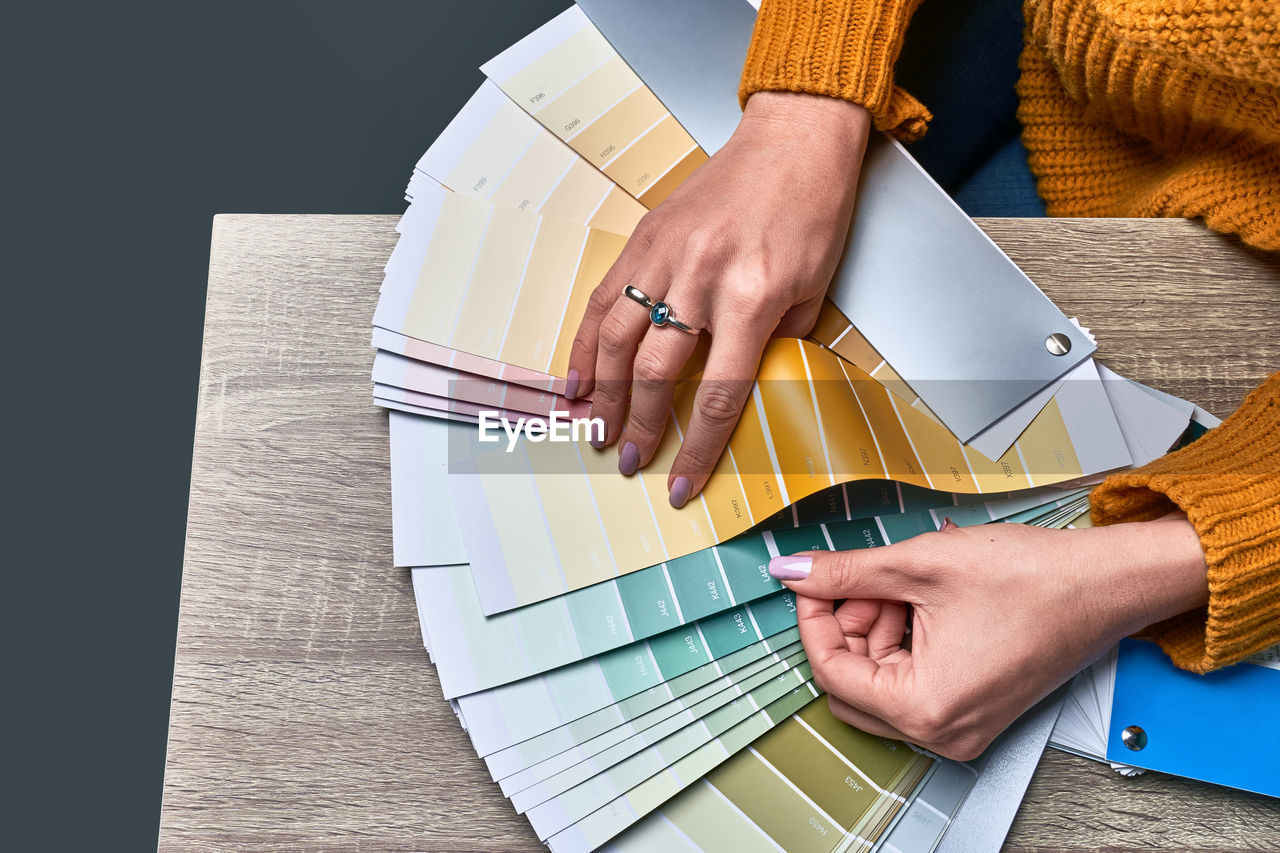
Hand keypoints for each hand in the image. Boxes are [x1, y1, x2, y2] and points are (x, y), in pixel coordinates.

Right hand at [565, 91, 870, 506]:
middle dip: (639, 426)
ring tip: (594, 427)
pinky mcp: (646, 236)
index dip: (696, 450)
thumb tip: (742, 385)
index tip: (681, 484)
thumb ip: (774, 345)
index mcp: (752, 298)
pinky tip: (577, 373)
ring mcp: (666, 254)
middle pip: (655, 373)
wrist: (795, 139)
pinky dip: (586, 339)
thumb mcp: (814, 291)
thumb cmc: (814, 211)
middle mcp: (701, 278)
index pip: (717, 395)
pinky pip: (605, 295)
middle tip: (630, 460)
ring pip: (616, 336)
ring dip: (601, 391)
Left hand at [767, 514, 1208, 759]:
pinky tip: (920, 601)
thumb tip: (792, 573)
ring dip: (875, 630)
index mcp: (923, 707)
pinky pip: (913, 684)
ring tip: (902, 582)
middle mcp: (941, 731)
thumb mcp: (918, 564)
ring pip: (879, 682)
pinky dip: (904, 642)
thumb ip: (845, 572)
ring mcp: (960, 727)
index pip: (830, 670)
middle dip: (847, 626)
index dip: (814, 617)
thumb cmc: (1033, 579)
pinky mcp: (974, 712)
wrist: (1104, 583)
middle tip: (864, 580)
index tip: (814, 581)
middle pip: (850, 684)